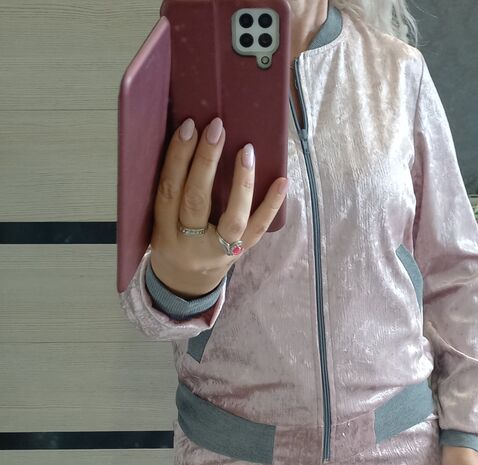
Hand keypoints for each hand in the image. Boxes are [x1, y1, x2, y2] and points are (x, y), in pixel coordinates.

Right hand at [150, 116, 287, 297]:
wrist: (185, 287)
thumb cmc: (172, 243)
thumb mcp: (159, 223)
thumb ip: (170, 193)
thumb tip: (190, 141)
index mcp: (163, 233)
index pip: (169, 191)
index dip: (178, 159)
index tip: (188, 127)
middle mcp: (190, 245)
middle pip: (196, 200)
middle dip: (206, 162)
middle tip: (216, 128)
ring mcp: (218, 252)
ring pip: (232, 219)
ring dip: (241, 182)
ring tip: (247, 150)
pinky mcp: (240, 254)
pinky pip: (257, 230)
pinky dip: (271, 206)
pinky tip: (281, 181)